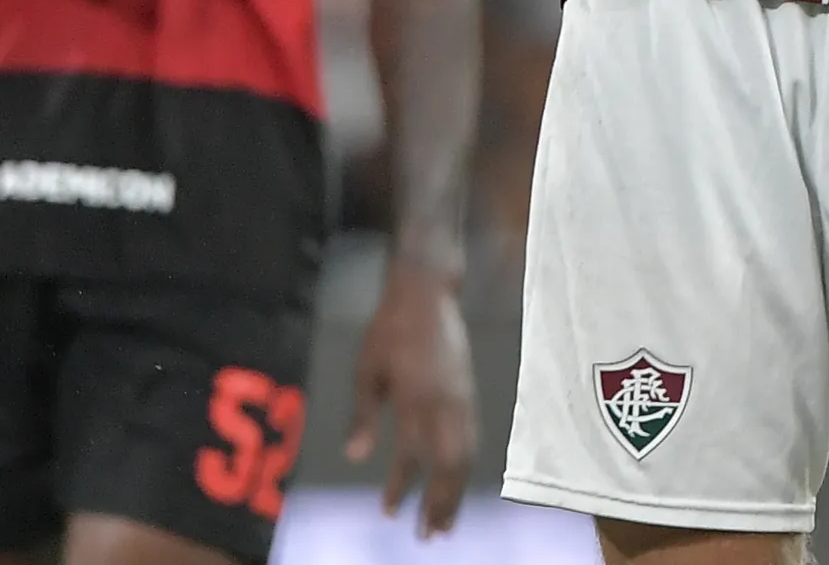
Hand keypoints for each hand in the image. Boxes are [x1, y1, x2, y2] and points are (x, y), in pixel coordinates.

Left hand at [347, 262, 475, 536]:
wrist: (426, 292)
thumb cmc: (388, 330)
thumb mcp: (366, 370)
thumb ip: (364, 415)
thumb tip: (356, 457)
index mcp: (416, 399)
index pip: (411, 456)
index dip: (401, 488)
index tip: (390, 515)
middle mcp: (445, 403)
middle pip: (450, 465)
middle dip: (441, 504)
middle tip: (431, 536)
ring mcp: (463, 398)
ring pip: (466, 455)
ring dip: (457, 490)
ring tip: (447, 521)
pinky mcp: (469, 392)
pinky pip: (472, 438)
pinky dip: (464, 466)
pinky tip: (455, 480)